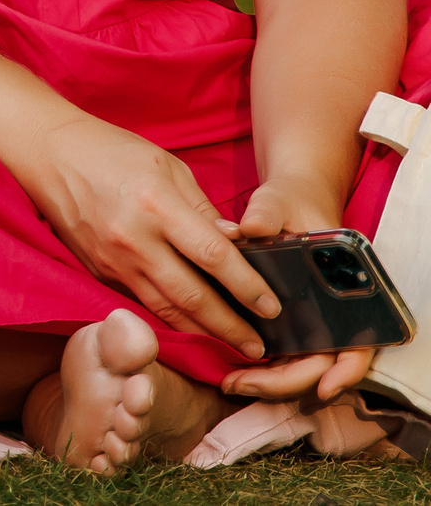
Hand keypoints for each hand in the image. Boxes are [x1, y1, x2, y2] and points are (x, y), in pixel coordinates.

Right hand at [12, 112, 277, 358]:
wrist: (47, 152)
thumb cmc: (111, 150)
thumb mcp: (166, 165)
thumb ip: (201, 208)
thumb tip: (236, 243)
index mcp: (157, 205)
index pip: (214, 256)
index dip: (247, 286)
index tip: (272, 307)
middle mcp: (134, 239)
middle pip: (193, 296)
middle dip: (231, 325)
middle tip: (261, 347)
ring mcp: (113, 259)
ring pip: (166, 309)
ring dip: (203, 332)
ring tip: (233, 346)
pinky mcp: (98, 269)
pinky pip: (141, 300)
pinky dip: (170, 318)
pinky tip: (192, 327)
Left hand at [218, 176, 375, 401]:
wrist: (286, 200)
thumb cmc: (289, 201)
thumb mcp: (278, 202)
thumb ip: (265, 214)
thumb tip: (243, 228)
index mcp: (347, 289)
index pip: (359, 343)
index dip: (345, 371)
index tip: (323, 388)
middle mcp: (333, 311)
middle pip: (321, 365)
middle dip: (285, 382)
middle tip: (242, 384)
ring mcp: (310, 318)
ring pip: (299, 366)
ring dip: (268, 380)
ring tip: (230, 382)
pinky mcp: (286, 319)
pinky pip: (281, 353)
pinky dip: (260, 366)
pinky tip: (230, 368)